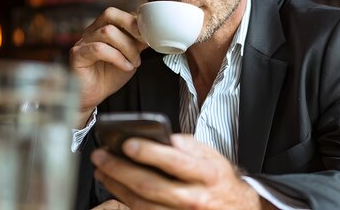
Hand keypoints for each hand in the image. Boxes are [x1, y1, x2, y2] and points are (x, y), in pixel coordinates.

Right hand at [69, 7, 147, 125]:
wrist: (94, 96)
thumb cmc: (109, 76)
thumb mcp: (130, 57)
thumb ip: (138, 43)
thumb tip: (154, 32)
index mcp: (104, 28)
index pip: (121, 14)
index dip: (138, 21)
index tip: (152, 34)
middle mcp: (92, 31)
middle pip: (110, 14)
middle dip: (131, 25)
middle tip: (144, 41)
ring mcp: (83, 41)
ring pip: (107, 32)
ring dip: (127, 47)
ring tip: (134, 62)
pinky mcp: (77, 54)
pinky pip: (98, 49)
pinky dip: (117, 57)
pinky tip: (125, 67)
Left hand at [91, 134, 269, 208]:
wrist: (237, 209)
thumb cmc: (220, 181)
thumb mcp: (212, 156)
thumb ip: (186, 145)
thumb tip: (160, 137)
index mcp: (206, 174)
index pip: (174, 162)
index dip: (148, 152)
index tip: (127, 143)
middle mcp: (194, 198)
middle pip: (150, 185)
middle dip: (119, 170)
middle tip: (101, 157)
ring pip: (141, 204)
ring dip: (116, 186)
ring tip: (102, 171)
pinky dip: (125, 201)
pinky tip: (116, 188)